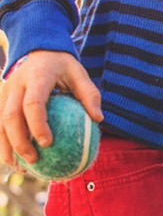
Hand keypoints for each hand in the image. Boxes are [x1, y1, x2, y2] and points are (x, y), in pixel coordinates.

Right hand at [0, 50, 102, 165]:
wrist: (36, 48)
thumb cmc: (62, 66)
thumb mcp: (80, 73)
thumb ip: (89, 95)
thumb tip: (98, 119)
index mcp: (36, 77)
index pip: (33, 103)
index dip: (37, 124)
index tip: (48, 143)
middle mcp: (15, 85)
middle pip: (10, 117)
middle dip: (19, 141)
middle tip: (34, 160)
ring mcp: (3, 92)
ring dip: (6, 147)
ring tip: (21, 167)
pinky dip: (4, 143)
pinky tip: (15, 160)